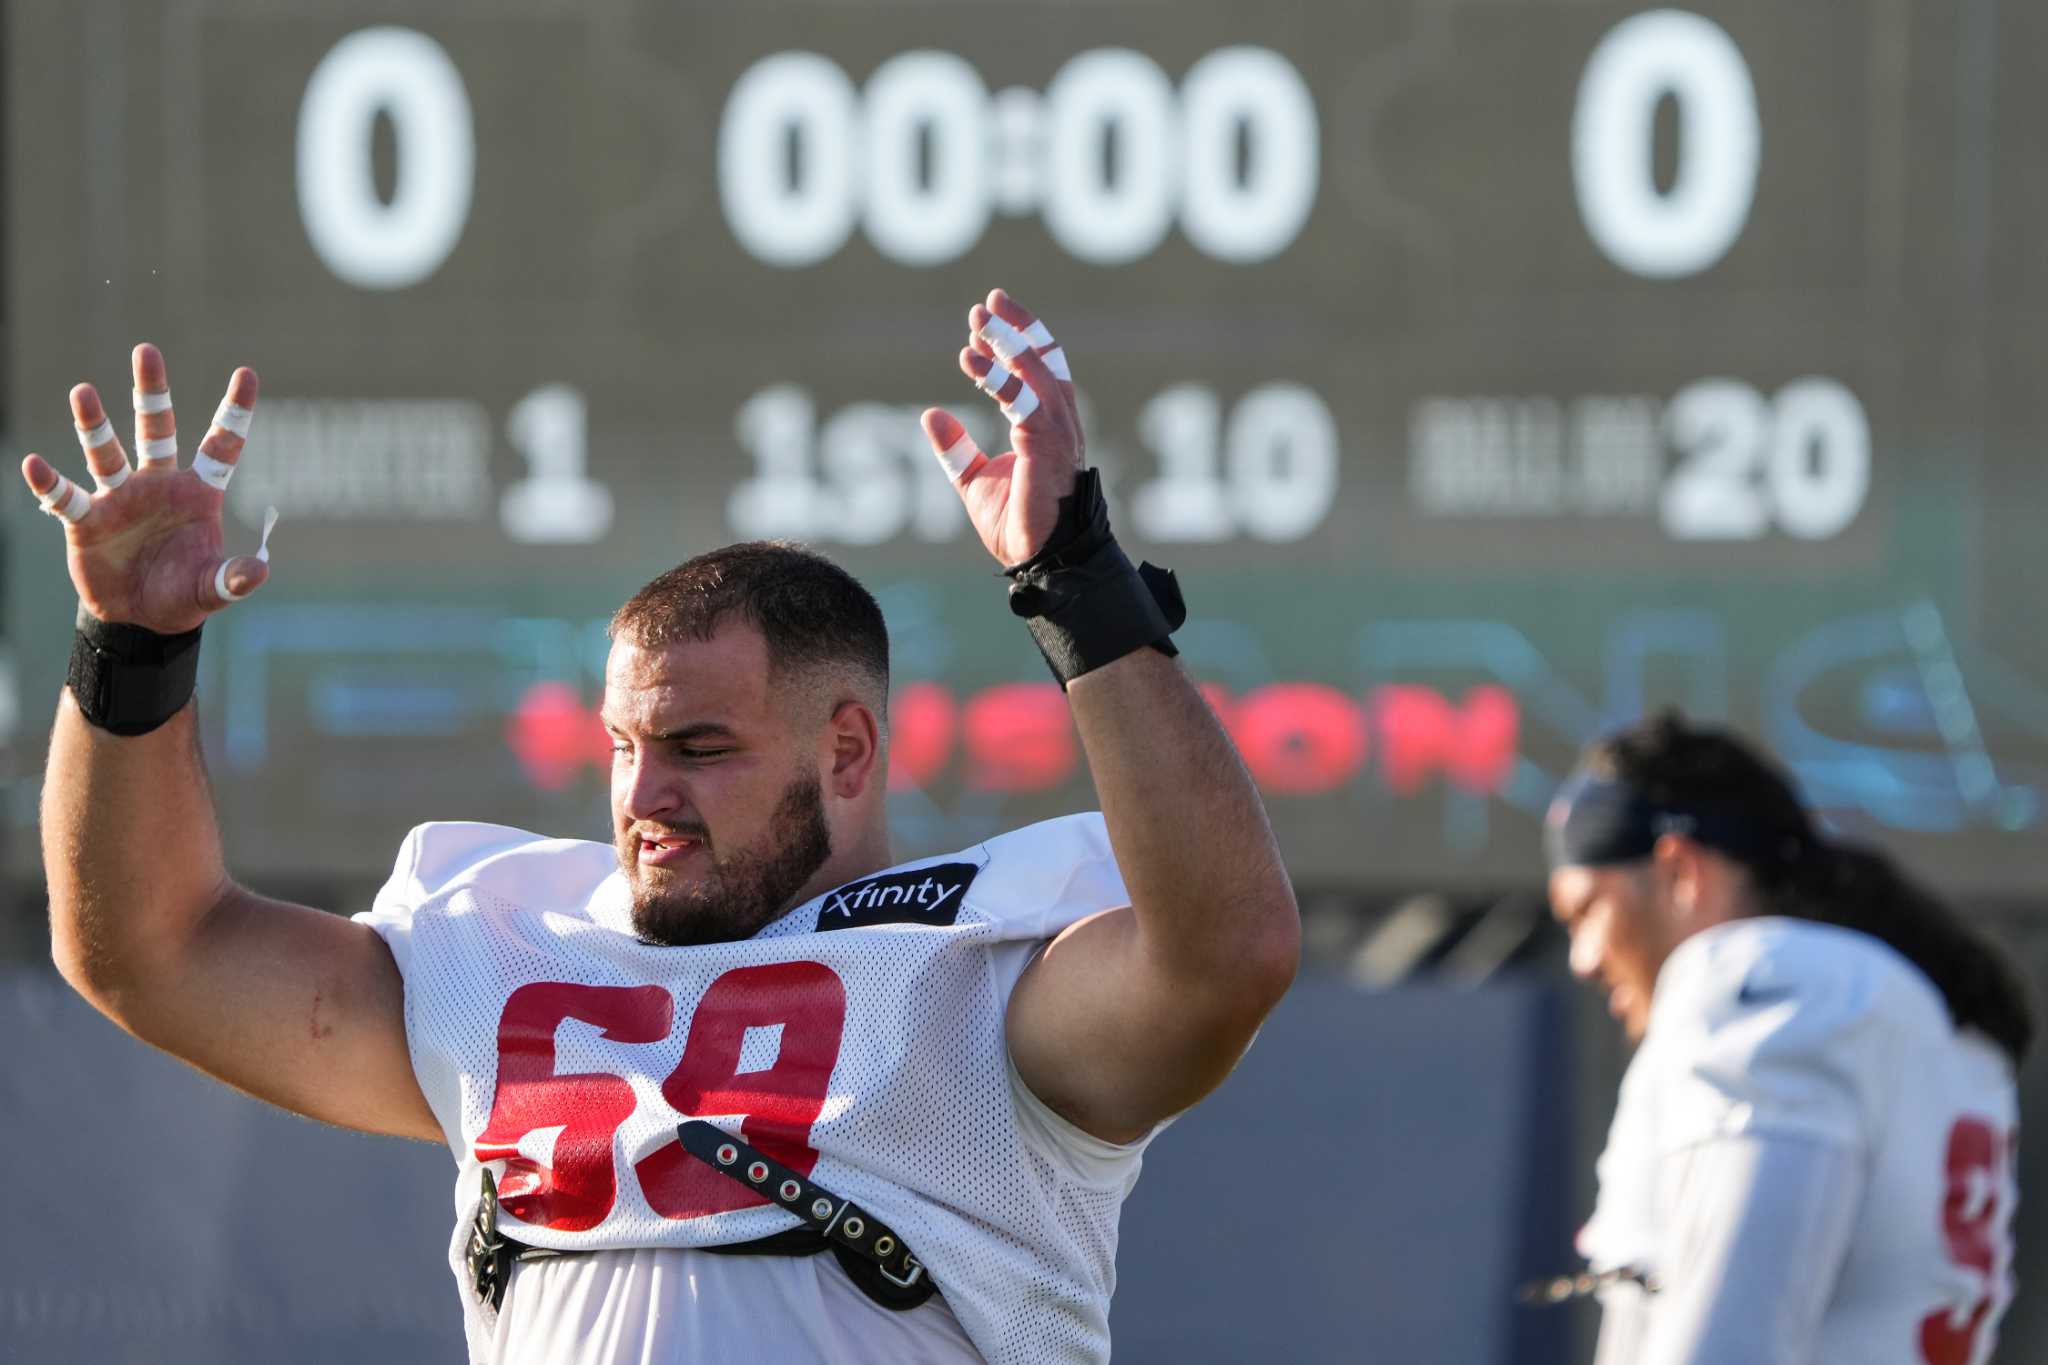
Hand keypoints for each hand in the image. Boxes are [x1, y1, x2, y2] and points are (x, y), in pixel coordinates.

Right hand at [21, 345, 267, 632]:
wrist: (139, 618)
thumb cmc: (181, 593)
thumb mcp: (212, 588)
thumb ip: (234, 578)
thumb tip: (260, 572)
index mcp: (197, 491)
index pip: (221, 444)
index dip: (235, 411)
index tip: (247, 373)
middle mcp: (157, 484)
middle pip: (155, 429)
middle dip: (151, 391)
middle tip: (146, 350)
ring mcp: (119, 498)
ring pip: (105, 451)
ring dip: (93, 424)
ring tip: (82, 391)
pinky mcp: (86, 520)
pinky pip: (65, 497)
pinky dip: (50, 482)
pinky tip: (36, 464)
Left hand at [920, 289, 1082, 565]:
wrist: (1039, 562)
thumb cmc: (1017, 524)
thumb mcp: (973, 480)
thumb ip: (956, 448)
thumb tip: (931, 414)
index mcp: (1049, 428)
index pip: (1039, 370)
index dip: (1015, 338)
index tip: (983, 319)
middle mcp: (1060, 426)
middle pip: (1042, 362)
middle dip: (1014, 329)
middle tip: (983, 305)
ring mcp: (1058, 438)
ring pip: (1036, 376)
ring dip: (1006, 345)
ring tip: (977, 325)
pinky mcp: (1048, 452)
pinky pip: (1026, 406)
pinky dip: (1001, 380)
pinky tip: (975, 363)